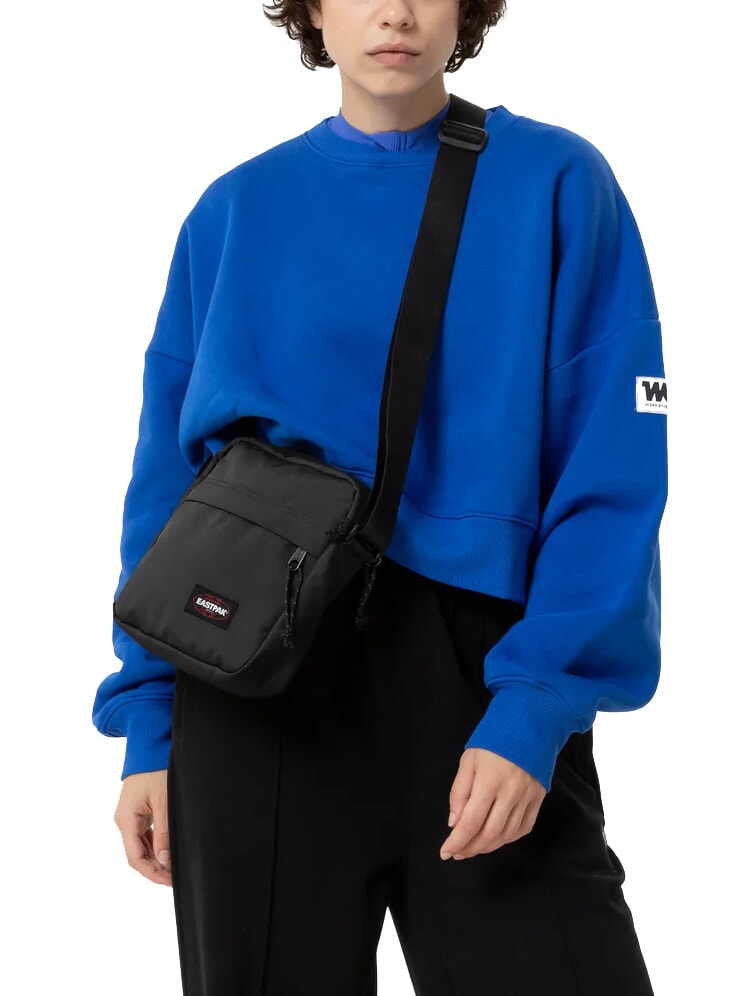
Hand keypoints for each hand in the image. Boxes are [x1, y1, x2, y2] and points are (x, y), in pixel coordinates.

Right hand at [114, 769, 171, 885]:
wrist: (150, 745)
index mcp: (126, 819)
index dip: (152, 873)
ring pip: (141, 845)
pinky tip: (169, 849)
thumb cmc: (156, 768)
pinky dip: (156, 844)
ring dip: (156, 857)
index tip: (170, 880)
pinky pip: (145, 834)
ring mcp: (130, 815)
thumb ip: (164, 832)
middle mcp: (124, 820)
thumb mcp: (164, 800)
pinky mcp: (138, 810)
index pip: (135, 857)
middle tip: (176, 877)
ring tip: (175, 866)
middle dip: (155, 868)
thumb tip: (164, 861)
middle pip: (137, 854)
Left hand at [440, 748, 545, 860]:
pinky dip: (508, 839)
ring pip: (506, 835)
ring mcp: (527, 798)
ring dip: (488, 847)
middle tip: (458, 852)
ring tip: (473, 847)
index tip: (445, 852)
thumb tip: (454, 823)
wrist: (529, 725)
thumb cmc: (494, 740)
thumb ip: (459, 792)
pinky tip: (496, 838)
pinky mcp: (538, 799)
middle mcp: (510, 794)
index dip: (457, 841)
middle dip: (470, 848)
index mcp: (489, 782)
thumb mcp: (468, 760)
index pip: (471, 822)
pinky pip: (523, 828)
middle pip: (489, 834)